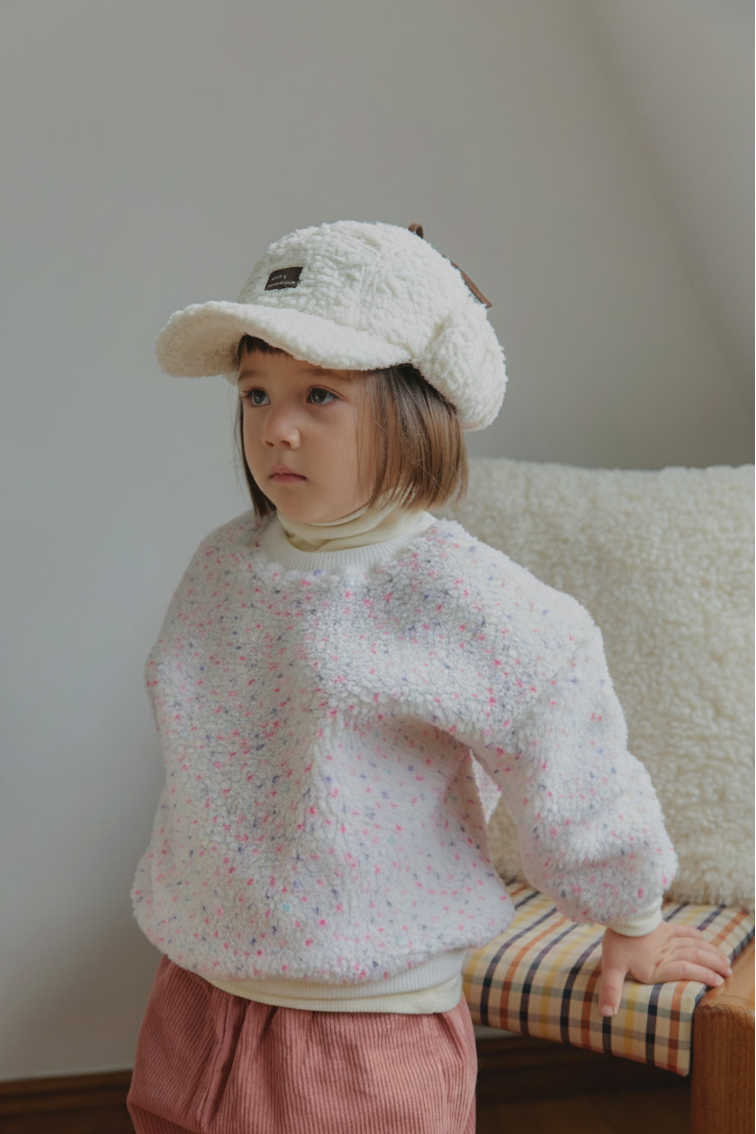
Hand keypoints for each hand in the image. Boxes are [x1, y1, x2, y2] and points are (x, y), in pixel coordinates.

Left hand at [598, 921, 732, 1016]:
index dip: (703, 976)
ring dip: (711, 952)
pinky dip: (696, 935)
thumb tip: (606, 1014)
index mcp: (657, 966)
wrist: (620, 912)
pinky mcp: (664, 926)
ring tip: (724, 960)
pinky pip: (684, 930)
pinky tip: (704, 938)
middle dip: (714, 965)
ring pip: (694, 945)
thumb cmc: (617, 941)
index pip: (685, 971)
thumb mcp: (611, 968)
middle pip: (696, 957)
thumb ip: (611, 991)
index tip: (718, 982)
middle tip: (728, 973)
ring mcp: (667, 938)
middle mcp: (666, 952)